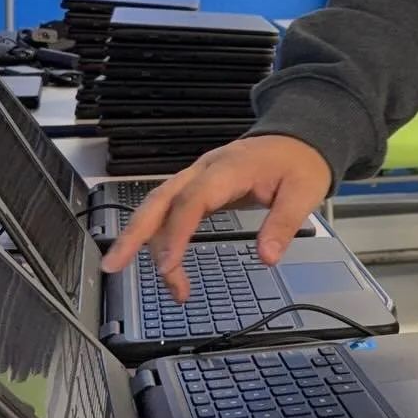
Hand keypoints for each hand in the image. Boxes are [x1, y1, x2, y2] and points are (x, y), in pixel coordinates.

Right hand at [102, 136, 332, 304]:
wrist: (299, 137)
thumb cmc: (299, 161)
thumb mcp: (304, 191)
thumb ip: (284, 223)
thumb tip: (267, 257)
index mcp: (229, 168)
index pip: (192, 200)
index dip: (176, 233)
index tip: (168, 265)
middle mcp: (205, 170)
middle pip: (159, 200)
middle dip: (133, 234)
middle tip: (113, 265)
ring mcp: (199, 176)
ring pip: (159, 206)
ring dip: (147, 241)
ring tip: (157, 281)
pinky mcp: (199, 187)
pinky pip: (171, 209)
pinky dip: (162, 236)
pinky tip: (166, 261)